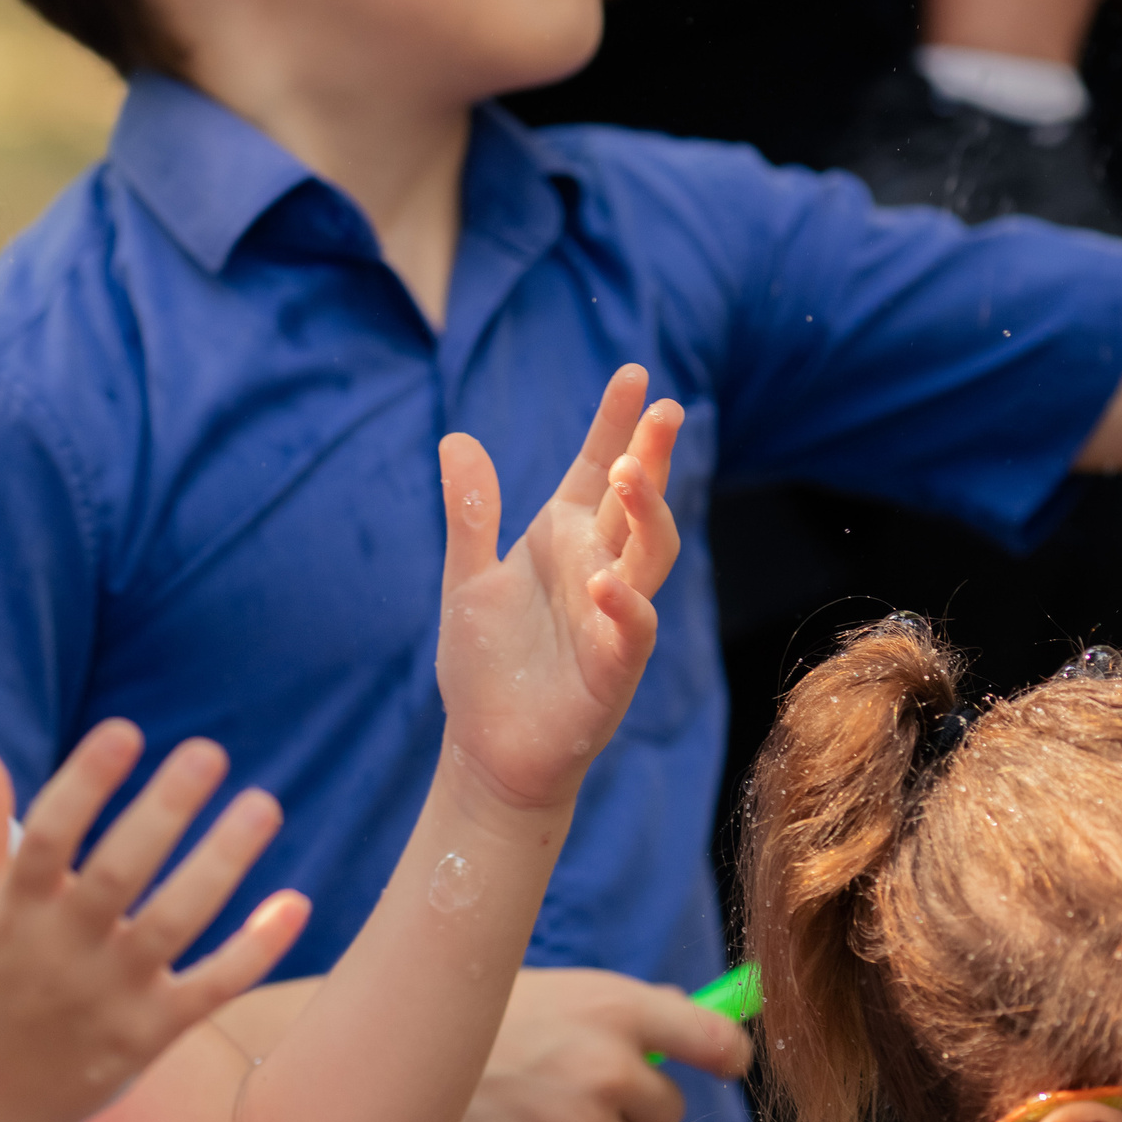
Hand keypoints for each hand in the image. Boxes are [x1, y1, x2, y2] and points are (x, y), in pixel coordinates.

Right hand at [0, 724, 308, 1121]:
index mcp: (13, 912)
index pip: (47, 835)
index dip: (85, 783)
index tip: (126, 731)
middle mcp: (61, 952)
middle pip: (118, 873)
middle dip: (163, 811)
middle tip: (208, 753)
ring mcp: (108, 997)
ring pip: (174, 925)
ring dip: (221, 865)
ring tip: (262, 805)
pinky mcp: (148, 1036)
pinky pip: (210, 990)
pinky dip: (254, 951)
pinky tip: (294, 902)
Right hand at [433, 968, 753, 1121]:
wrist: (382, 1061)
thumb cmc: (461, 1019)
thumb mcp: (544, 988)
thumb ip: (615, 1009)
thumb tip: (688, 1016)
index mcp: (613, 1006)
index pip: (714, 1037)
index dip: (724, 1056)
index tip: (722, 1066)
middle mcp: (610, 1066)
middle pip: (666, 1110)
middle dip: (624, 1109)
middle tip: (557, 1092)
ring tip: (518, 1120)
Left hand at [436, 365, 680, 811]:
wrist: (487, 747)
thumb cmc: (486, 663)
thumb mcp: (467, 577)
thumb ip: (470, 512)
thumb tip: (457, 438)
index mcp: (563, 541)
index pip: (596, 470)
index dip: (615, 424)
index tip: (635, 373)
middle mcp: (597, 570)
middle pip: (637, 501)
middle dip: (652, 455)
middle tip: (664, 410)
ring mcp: (611, 618)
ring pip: (649, 556)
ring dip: (645, 514)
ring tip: (627, 474)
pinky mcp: (611, 669)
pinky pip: (631, 632)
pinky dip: (623, 606)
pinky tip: (606, 583)